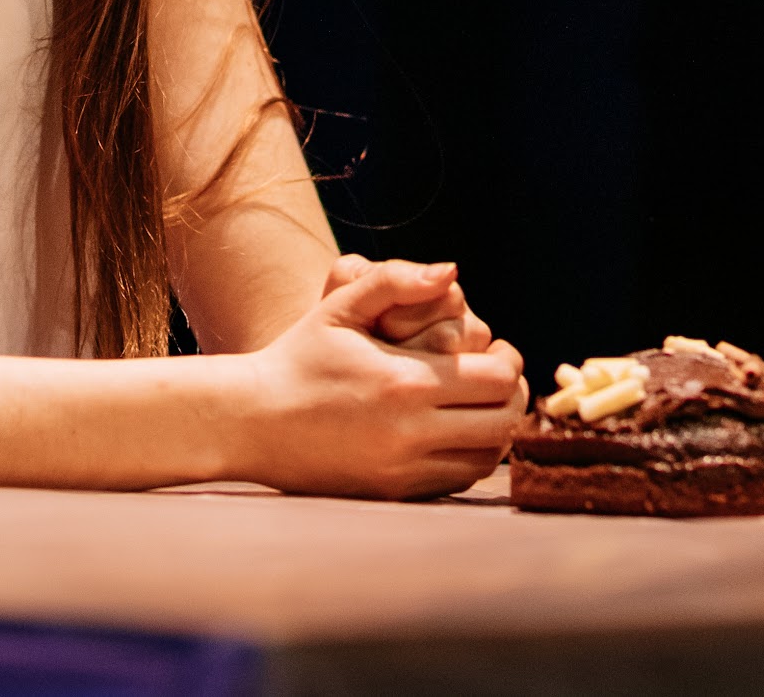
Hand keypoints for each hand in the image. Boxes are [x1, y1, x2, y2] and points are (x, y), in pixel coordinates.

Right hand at [237, 258, 525, 499]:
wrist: (251, 421)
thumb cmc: (298, 356)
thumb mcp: (341, 306)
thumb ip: (397, 281)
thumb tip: (453, 272)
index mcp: (406, 381)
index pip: (499, 380)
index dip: (510, 362)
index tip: (497, 350)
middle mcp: (411, 431)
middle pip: (505, 422)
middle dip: (512, 396)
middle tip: (497, 378)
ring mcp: (404, 468)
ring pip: (488, 457)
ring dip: (495, 430)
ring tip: (477, 405)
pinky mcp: (394, 491)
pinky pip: (457, 479)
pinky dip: (469, 457)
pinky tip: (453, 432)